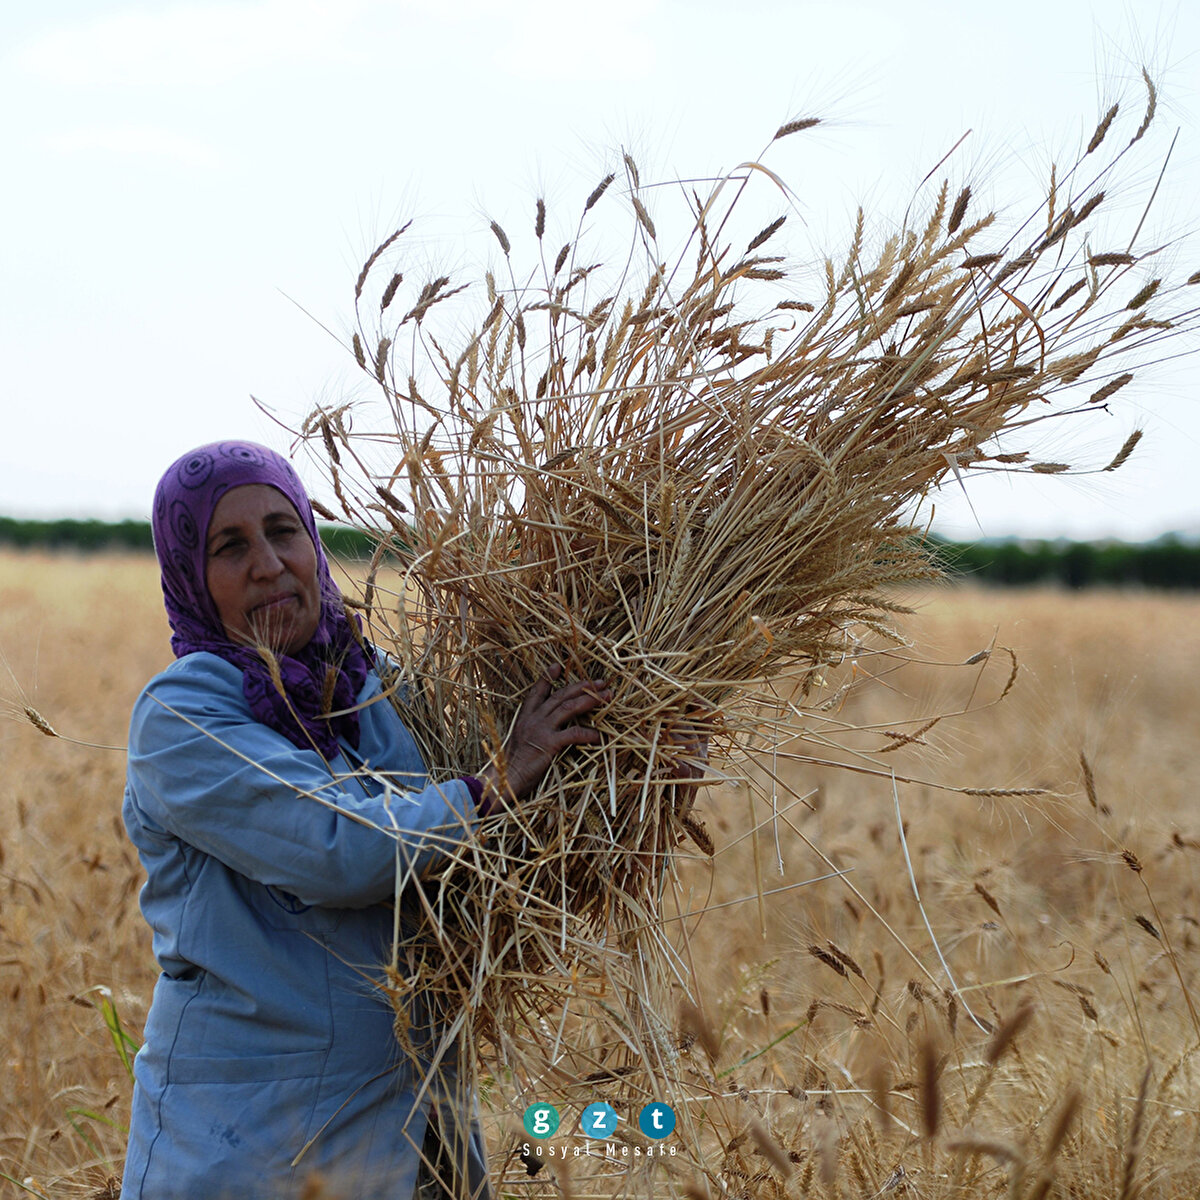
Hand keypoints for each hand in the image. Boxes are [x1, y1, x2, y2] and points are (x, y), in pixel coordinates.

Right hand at [477, 666, 609, 808]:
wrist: (504, 779)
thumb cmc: (512, 765)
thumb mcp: (519, 741)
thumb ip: (531, 730)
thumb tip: (547, 726)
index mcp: (525, 716)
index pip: (537, 691)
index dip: (547, 677)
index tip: (557, 666)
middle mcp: (533, 718)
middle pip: (560, 695)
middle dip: (582, 687)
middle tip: (600, 683)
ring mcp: (541, 729)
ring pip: (568, 707)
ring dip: (590, 701)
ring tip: (606, 697)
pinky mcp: (548, 744)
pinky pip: (573, 733)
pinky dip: (588, 733)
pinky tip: (599, 736)